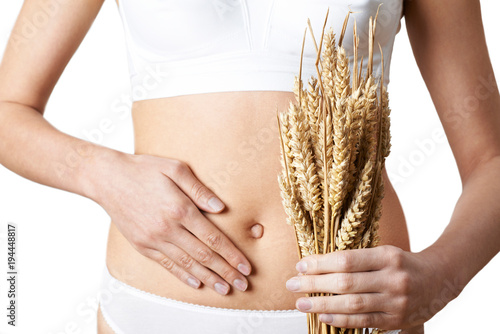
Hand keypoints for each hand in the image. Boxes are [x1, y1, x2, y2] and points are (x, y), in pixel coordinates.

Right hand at [92, 152, 251, 294]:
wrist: (108, 179)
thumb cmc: (144, 169)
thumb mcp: (175, 168)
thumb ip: (199, 190)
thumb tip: (220, 208)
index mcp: (180, 209)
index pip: (213, 237)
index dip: (232, 254)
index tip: (246, 266)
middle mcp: (168, 228)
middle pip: (204, 255)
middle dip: (226, 271)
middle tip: (243, 285)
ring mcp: (154, 239)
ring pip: (187, 264)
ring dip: (209, 278)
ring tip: (225, 289)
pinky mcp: (142, 246)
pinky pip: (166, 265)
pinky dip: (183, 275)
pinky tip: (197, 282)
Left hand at [285, 245, 461, 330]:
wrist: (439, 279)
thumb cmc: (403, 263)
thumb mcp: (383, 252)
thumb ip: (356, 259)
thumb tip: (318, 266)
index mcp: (387, 256)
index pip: (346, 260)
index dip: (320, 264)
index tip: (301, 266)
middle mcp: (392, 279)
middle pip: (346, 283)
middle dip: (314, 284)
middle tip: (292, 285)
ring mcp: (396, 302)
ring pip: (352, 305)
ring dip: (322, 305)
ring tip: (301, 303)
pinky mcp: (396, 320)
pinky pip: (363, 322)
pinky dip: (341, 320)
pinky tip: (323, 316)